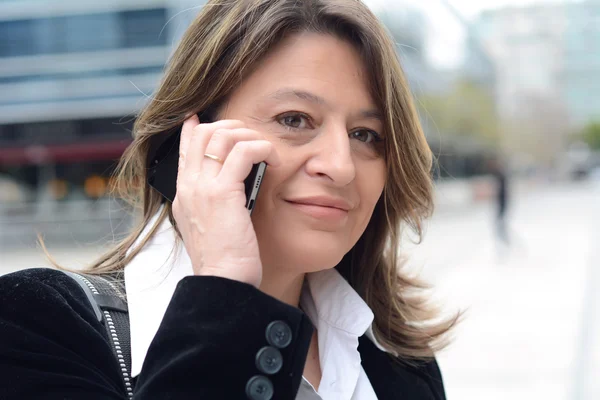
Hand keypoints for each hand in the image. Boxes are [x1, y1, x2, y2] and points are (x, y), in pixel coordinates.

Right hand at [172, 115, 279, 286]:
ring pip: (221, 136)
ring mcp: (202, 188)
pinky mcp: (222, 193)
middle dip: (231, 127)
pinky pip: (243, 152)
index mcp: (184, 195)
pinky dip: (262, 149)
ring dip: (249, 136)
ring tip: (265, 150)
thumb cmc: (225, 262)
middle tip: (252, 138)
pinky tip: (274, 160)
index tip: (203, 118)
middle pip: (203, 133)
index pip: (185, 149)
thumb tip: (230, 188)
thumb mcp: (213, 228)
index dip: (195, 128)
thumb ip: (214, 205)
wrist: (223, 282)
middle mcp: (188, 187)